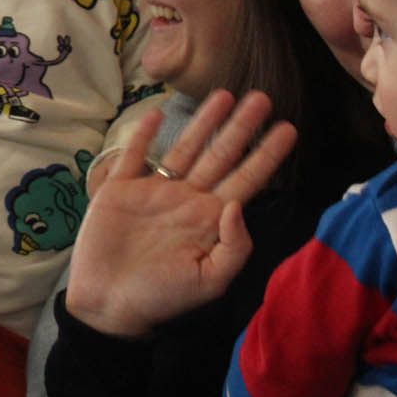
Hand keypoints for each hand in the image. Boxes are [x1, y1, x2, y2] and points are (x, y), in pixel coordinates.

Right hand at [64, 90, 296, 337]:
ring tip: (223, 94)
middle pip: (220, 155)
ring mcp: (154, 191)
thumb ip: (234, 245)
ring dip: (203, 121)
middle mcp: (187, 198)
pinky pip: (135, 155)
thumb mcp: (210, 280)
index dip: (267, 155)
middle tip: (262, 97)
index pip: (247, 180)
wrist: (109, 302)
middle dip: (241, 127)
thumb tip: (238, 203)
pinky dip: (143, 134)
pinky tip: (155, 113)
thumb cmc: (162, 297)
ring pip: (184, 148)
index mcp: (210, 220)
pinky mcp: (120, 189)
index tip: (288, 128)